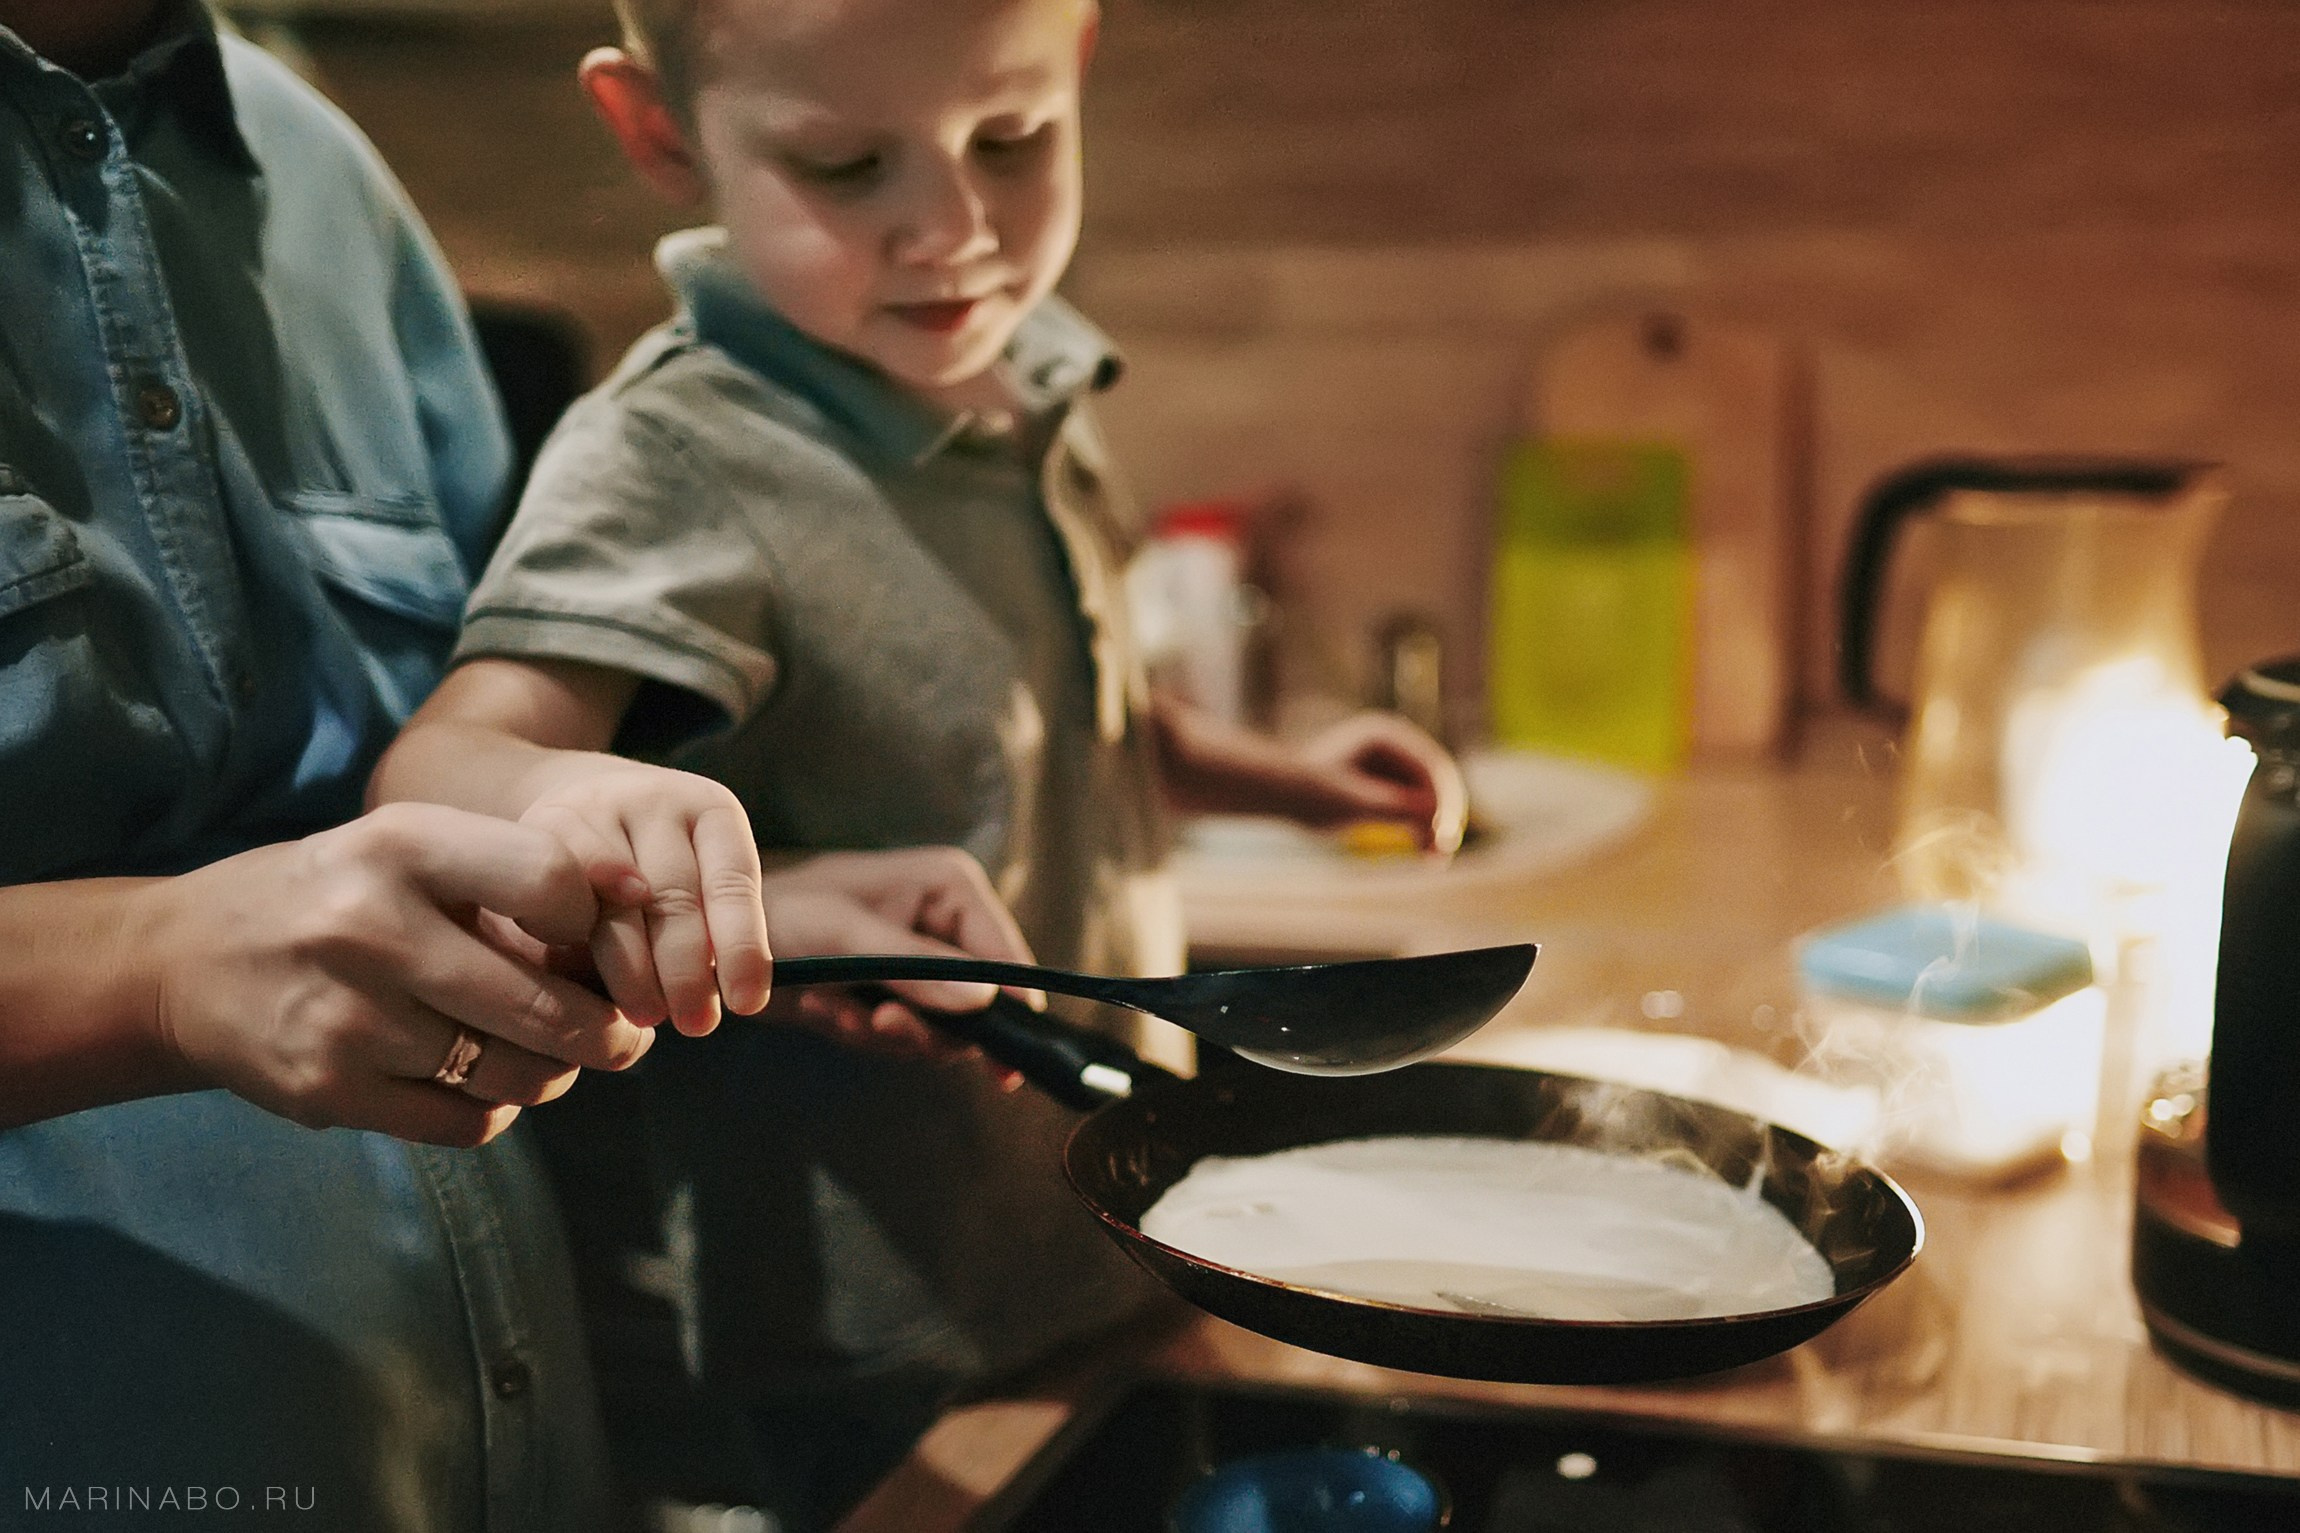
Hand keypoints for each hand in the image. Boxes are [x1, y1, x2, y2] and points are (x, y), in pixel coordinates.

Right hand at [135, 803, 656, 1147]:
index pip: (554, 884)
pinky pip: (463, 1123)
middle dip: (604, 1033)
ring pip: (511, 1073)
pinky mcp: (326, 1089)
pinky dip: (495, 1112)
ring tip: (556, 1061)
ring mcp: (345, 1014)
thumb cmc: (338, 896)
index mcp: (402, 843)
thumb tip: (642, 900)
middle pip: (544, 1005)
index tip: (590, 945)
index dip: (593, 923)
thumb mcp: (411, 849)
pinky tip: (486, 1088)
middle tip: (623, 1039)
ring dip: (554, 1076)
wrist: (182, 962)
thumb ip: (516, 870)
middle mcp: (371, 925)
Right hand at [517, 755, 771, 1035]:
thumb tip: (711, 1005)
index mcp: (713, 812)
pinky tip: (584, 979)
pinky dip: (574, 940)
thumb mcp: (698, 882)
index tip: (746, 1003)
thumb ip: (711, 934)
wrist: (589, 808)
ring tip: (646, 1016)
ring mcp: (596, 810)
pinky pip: (559, 894)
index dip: (741, 946)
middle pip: (674, 896)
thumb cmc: (658, 870)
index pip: (732, 882)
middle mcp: (657, 801)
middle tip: (695, 1025)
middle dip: (686, 970)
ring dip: (633, 969)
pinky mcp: (543, 824)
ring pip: (614, 902)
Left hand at [756, 846, 1040, 1068]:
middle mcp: (945, 922)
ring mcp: (920, 961)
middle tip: (877, 1023)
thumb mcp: (848, 937)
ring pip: (943, 1028)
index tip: (1000, 1066)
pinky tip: (828, 1011)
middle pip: (981, 1003)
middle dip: (924, 1024)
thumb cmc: (778, 916)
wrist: (719, 945)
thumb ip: (918, 969)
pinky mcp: (894, 991)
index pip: (1008, 957)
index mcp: (949, 888)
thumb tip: (988, 1003)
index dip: (1009, 1012)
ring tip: (839, 1012)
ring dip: (888, 1031)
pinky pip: (907, 1034)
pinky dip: (867, 1032)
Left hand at [1295, 712, 1467, 853]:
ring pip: (1429, 797)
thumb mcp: (1353, 803)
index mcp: (1386, 735)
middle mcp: (1395, 744)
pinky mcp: (1388, 784)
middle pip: (1436, 781)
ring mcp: (1393, 763)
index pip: (1431, 768)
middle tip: (1444, 851)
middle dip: (1443, 816)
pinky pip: (1416, 807)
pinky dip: (1422, 829)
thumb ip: (1395, 806)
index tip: (1442, 836)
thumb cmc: (1309, 793)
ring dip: (1435, 827)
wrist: (1279, 794)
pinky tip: (1426, 854)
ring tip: (1435, 860)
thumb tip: (1436, 814)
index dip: (1442, 802)